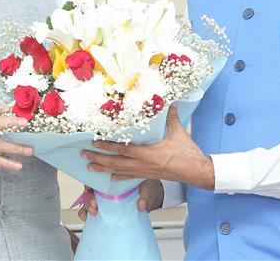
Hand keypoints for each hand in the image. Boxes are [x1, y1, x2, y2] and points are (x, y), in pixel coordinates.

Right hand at [77, 179, 164, 220]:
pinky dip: (87, 213)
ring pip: (89, 199)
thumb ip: (144, 196)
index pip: (97, 178)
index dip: (91, 186)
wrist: (155, 196)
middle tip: (94, 206)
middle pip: (91, 190)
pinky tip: (87, 218)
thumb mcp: (148, 189)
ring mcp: (107, 197)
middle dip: (88, 199)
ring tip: (91, 213)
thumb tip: (141, 205)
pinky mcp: (108, 207)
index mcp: (115, 176)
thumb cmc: (150, 187)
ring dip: (86, 206)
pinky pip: (95, 209)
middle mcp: (108, 186)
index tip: (92, 193)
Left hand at [82, 105, 213, 187]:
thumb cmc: (187, 153)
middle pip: (116, 163)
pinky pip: (130, 177)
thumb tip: (168, 101)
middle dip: (98, 159)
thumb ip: (170, 116)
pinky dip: (119, 177)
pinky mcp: (148, 176)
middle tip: (84, 155)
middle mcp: (143, 165)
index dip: (107, 147)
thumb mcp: (178, 132)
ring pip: (119, 172)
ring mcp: (145, 172)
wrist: (195, 171)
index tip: (94, 143)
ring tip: (90, 167)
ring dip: (104, 169)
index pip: (123, 150)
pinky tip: (111, 177)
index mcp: (148, 154)